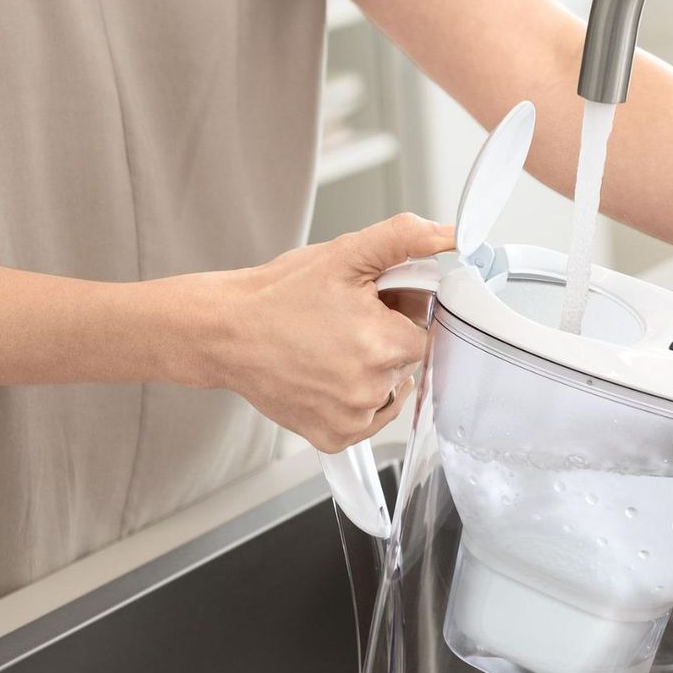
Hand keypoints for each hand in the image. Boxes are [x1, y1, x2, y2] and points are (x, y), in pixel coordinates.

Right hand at [207, 213, 453, 452]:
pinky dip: (353, 401)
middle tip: (344, 325)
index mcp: (384, 344)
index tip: (369, 308)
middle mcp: (372, 389)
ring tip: (330, 349)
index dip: (399, 316)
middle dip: (386, 342)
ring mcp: (353, 419)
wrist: (224, 332)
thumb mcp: (345, 254)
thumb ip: (403, 239)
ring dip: (372, 373)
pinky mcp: (334, 438)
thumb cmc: (279, 294)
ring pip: (390, 391)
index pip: (425, 332)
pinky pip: (366, 420)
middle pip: (407, 362)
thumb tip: (448, 234)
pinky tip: (325, 376)